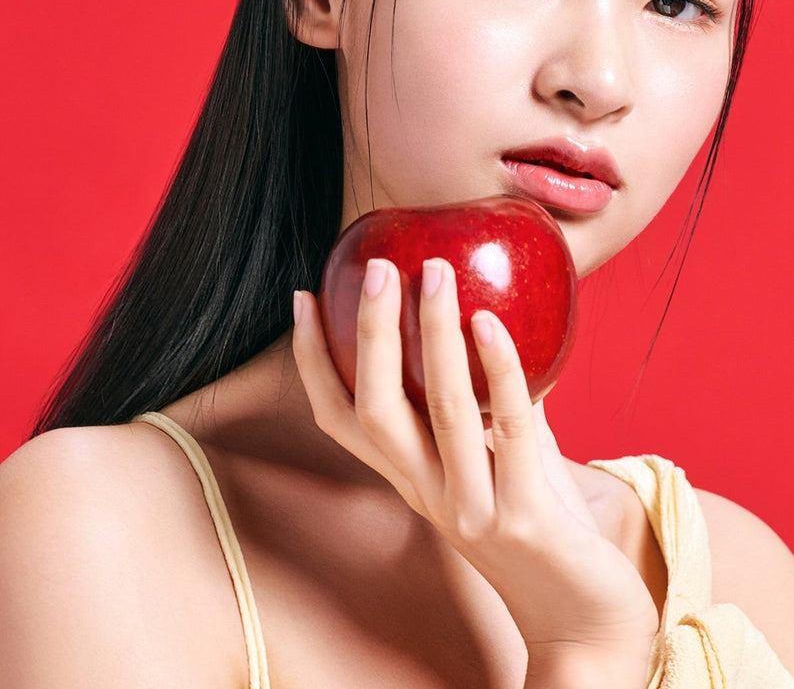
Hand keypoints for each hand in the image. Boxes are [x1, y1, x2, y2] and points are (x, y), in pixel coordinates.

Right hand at [292, 257, 657, 686]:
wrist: (584, 622)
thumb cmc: (543, 531)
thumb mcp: (502, 465)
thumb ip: (492, 407)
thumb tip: (495, 331)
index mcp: (412, 481)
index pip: (340, 420)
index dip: (312, 362)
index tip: (303, 301)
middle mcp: (428, 496)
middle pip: (375, 409)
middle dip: (371, 335)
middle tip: (379, 269)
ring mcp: (473, 510)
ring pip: (440, 411)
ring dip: (434, 336)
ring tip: (436, 274)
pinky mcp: (525, 518)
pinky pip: (511, 428)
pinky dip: (500, 370)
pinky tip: (493, 323)